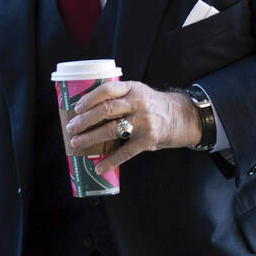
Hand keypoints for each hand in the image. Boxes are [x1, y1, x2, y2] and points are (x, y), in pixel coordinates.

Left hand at [64, 80, 201, 173]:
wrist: (185, 117)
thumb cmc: (157, 106)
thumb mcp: (140, 94)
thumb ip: (121, 99)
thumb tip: (91, 113)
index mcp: (133, 88)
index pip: (107, 89)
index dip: (89, 98)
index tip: (76, 107)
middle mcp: (138, 103)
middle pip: (105, 110)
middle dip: (84, 120)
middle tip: (71, 127)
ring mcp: (143, 122)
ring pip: (110, 129)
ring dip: (90, 138)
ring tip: (76, 143)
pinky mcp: (148, 139)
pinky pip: (124, 152)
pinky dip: (110, 160)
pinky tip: (99, 167)